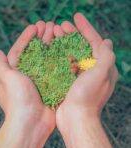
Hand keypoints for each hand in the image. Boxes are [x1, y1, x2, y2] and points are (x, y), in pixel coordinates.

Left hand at [0, 23, 54, 147]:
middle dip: (41, 38)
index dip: (27, 37)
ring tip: (57, 32)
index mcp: (16, 72)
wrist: (32, 123)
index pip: (21, 49)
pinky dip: (60, 59)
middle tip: (49, 25)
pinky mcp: (52, 84)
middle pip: (36, 51)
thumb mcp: (6, 80)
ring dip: (51, 45)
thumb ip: (1, 66)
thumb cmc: (18, 101)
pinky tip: (65, 49)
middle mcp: (29, 74)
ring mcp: (41, 79)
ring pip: (47, 58)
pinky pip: (56, 68)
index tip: (35, 26)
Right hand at [54, 13, 117, 147]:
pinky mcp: (70, 80)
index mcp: (103, 67)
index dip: (86, 28)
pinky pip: (66, 63)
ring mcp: (81, 75)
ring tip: (55, 33)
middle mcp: (93, 69)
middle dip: (73, 34)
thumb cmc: (87, 97)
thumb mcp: (101, 74)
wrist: (75, 118)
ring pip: (73, 53)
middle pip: (83, 46)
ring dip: (64, 42)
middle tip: (61, 25)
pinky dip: (60, 55)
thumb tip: (107, 41)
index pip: (95, 41)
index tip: (76, 16)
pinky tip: (53, 49)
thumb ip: (106, 56)